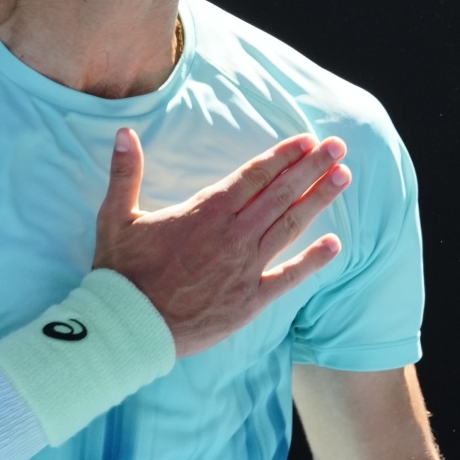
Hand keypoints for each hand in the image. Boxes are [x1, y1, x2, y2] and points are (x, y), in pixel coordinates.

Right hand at [93, 128, 349, 357]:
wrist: (129, 326)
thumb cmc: (121, 272)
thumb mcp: (116, 216)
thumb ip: (125, 172)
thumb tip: (123, 132)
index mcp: (206, 211)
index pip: (255, 175)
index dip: (283, 156)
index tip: (307, 140)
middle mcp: (233, 234)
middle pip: (281, 194)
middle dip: (312, 168)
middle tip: (338, 148)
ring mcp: (245, 267)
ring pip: (290, 226)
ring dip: (319, 200)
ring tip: (343, 178)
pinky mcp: (250, 300)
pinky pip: (288, 276)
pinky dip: (313, 260)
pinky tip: (335, 244)